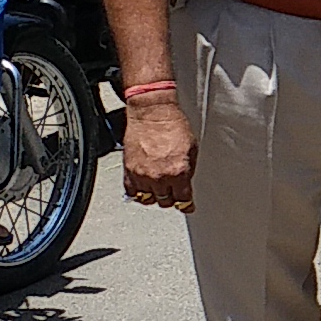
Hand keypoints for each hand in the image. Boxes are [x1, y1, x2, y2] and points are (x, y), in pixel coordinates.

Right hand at [122, 90, 195, 211]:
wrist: (152, 113)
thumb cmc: (172, 125)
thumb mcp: (192, 149)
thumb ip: (188, 170)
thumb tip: (186, 182)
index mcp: (179, 172)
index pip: (183, 200)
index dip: (187, 205)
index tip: (187, 207)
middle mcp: (160, 176)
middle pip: (165, 201)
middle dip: (171, 198)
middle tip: (173, 194)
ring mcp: (142, 175)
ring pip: (148, 199)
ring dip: (154, 196)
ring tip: (158, 190)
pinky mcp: (129, 170)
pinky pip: (131, 191)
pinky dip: (137, 192)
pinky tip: (143, 188)